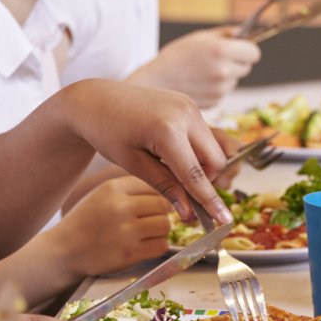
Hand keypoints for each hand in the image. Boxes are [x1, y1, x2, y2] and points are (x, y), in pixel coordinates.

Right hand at [48, 175, 172, 277]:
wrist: (64, 251)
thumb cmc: (85, 222)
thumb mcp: (101, 194)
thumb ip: (130, 190)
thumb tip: (167, 191)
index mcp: (113, 188)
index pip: (153, 185)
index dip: (158, 195)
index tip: (155, 204)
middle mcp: (120, 207)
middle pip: (163, 205)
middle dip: (161, 213)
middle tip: (152, 220)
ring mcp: (126, 231)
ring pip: (165, 225)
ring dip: (160, 231)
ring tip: (147, 233)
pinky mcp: (129, 253)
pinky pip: (160, 246)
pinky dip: (157, 246)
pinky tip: (145, 245)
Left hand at [63, 79, 232, 222]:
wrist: (96, 99)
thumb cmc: (108, 133)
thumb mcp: (133, 164)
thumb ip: (165, 187)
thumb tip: (189, 213)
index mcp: (168, 130)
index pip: (196, 174)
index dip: (210, 201)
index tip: (224, 221)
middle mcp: (185, 114)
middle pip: (215, 160)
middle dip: (206, 181)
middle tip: (183, 193)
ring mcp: (189, 105)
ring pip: (212, 147)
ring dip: (201, 165)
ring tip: (170, 169)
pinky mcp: (188, 103)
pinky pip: (203, 134)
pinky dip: (195, 150)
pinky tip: (171, 153)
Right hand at [141, 27, 261, 109]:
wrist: (156, 81)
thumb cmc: (176, 56)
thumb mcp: (199, 37)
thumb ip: (224, 33)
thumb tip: (241, 33)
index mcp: (222, 51)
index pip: (254, 53)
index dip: (248, 50)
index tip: (242, 49)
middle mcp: (225, 71)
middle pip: (246, 67)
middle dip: (237, 62)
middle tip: (218, 58)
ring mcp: (221, 88)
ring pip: (235, 80)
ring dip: (226, 75)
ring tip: (203, 71)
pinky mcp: (216, 101)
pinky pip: (224, 91)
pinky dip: (217, 87)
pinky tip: (199, 82)